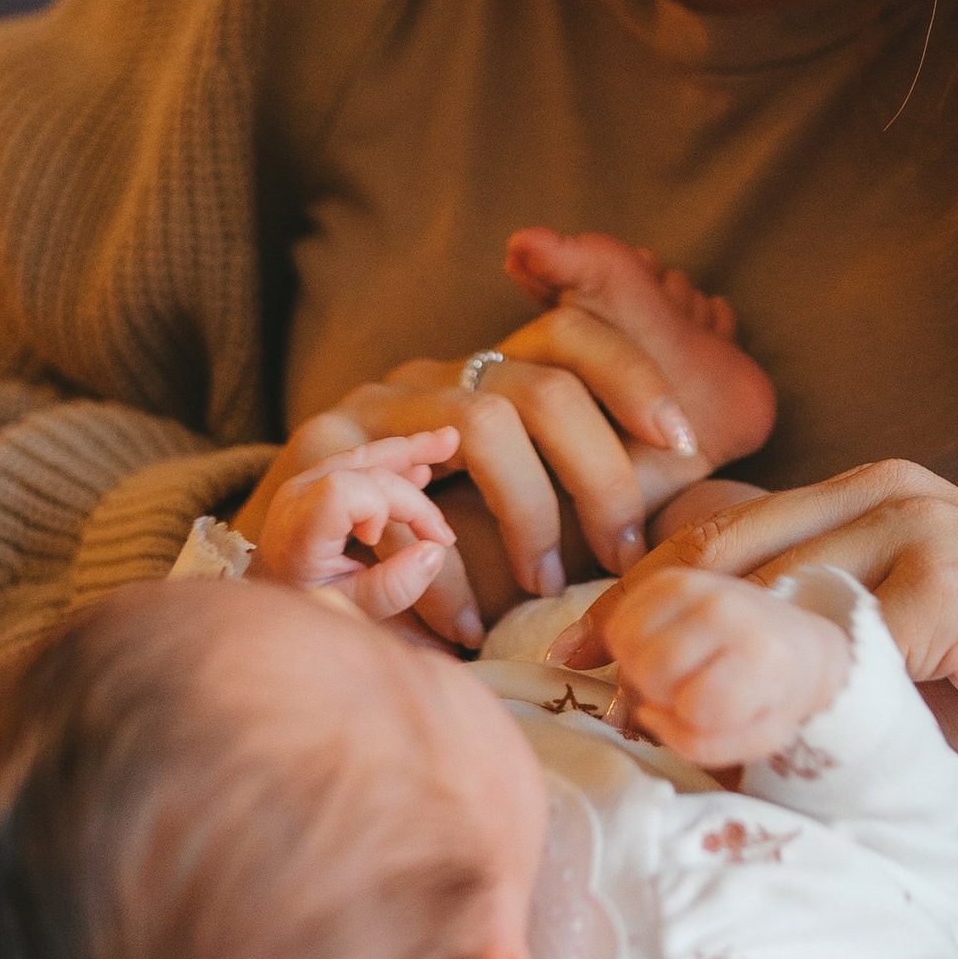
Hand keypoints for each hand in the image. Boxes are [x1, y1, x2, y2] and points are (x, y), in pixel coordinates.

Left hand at [240, 434, 458, 624]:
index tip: (379, 540)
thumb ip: (391, 588)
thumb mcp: (349, 609)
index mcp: (298, 530)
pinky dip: (394, 458)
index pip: (342, 491)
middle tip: (443, 538)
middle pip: (365, 474)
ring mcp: (304, 482)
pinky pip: (359, 459)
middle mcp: (297, 497)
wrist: (268, 594)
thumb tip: (435, 552)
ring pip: (362, 455)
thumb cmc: (308, 605)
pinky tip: (424, 462)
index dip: (377, 506)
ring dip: (408, 451)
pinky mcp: (316, 479)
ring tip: (449, 441)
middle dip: (412, 501)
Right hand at [289, 230, 777, 645]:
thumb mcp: (488, 514)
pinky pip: (401, 491)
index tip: (686, 441)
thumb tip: (655, 520)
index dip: (634, 378)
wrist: (271, 564)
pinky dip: (439, 567)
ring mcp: (369, 409)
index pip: (570, 337)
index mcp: (478, 380)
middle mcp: (427, 379)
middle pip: (537, 385)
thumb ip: (559, 498)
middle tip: (620, 553)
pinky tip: (462, 621)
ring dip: (529, 511)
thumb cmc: (401, 554)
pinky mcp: (315, 456)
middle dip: (598, 470)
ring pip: (480, 424)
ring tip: (543, 585)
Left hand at [554, 463, 957, 778]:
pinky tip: (748, 744)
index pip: (722, 532)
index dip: (647, 594)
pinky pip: (836, 647)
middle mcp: (881, 495)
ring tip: (649, 725)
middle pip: (722, 550)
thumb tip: (721, 699)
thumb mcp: (917, 644)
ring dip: (699, 665)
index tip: (590, 657)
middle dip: (644, 621)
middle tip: (589, 689)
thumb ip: (833, 641)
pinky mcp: (948, 590)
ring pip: (765, 594)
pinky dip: (784, 698)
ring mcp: (914, 534)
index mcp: (866, 495)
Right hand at [604, 568, 850, 770]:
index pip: (696, 705)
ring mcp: (697, 586)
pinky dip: (629, 644)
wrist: (797, 645)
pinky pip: (620, 619)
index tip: (716, 711)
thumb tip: (646, 713)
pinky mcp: (670, 578)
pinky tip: (659, 650)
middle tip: (687, 690)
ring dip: (640, 667)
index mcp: (761, 654)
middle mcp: (727, 610)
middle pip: (652, 668)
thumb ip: (699, 745)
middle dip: (661, 693)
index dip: (696, 720)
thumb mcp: (756, 739)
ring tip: (674, 671)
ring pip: (627, 641)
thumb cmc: (775, 698)